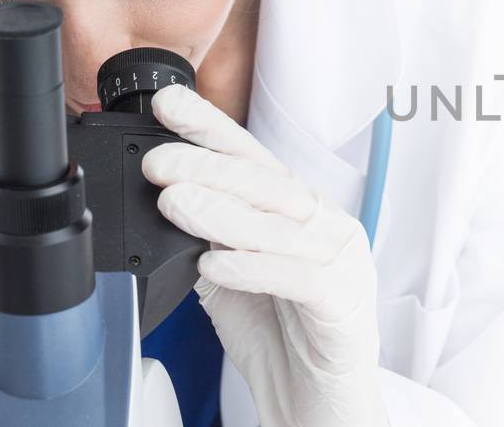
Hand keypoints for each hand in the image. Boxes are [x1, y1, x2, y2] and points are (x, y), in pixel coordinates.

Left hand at [142, 84, 387, 426]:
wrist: (319, 406)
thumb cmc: (282, 337)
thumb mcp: (231, 276)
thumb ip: (209, 238)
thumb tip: (162, 198)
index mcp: (300, 213)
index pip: (252, 159)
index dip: (211, 128)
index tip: (167, 107)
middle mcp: (326, 229)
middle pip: (269, 185)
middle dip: (209, 167)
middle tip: (158, 164)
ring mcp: (342, 264)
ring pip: (283, 226)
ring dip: (223, 212)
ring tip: (175, 204)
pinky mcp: (345, 306)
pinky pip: (299, 278)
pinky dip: (254, 267)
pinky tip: (216, 263)